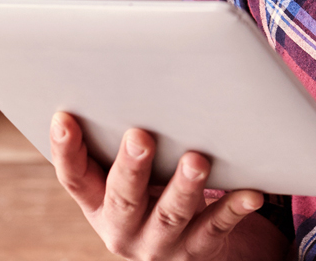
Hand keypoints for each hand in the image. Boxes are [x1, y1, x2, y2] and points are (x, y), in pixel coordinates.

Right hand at [50, 113, 275, 260]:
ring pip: (171, 215)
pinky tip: (251, 191)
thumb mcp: (123, 172)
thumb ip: (120, 137)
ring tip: (196, 160)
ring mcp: (160, 242)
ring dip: (183, 187)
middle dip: (131, 168)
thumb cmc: (148, 187)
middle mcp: (122, 228)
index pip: (74, 178)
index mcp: (97, 202)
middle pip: (123, 198)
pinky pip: (217, 228)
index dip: (66, 150)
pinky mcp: (197, 249)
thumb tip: (135, 73)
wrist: (179, 244)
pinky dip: (234, 208)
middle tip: (140, 135)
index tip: (64, 117)